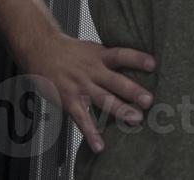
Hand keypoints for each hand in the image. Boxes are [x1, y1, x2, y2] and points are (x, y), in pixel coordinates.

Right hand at [19, 34, 156, 153]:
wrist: (40, 49)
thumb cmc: (70, 51)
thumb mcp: (92, 48)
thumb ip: (110, 59)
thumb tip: (136, 65)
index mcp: (99, 56)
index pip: (121, 55)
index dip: (137, 59)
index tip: (153, 64)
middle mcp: (92, 71)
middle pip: (115, 80)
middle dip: (132, 91)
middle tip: (149, 100)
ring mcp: (80, 86)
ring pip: (103, 100)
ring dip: (120, 110)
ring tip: (135, 119)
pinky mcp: (69, 100)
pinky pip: (81, 119)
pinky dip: (91, 133)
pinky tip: (100, 145)